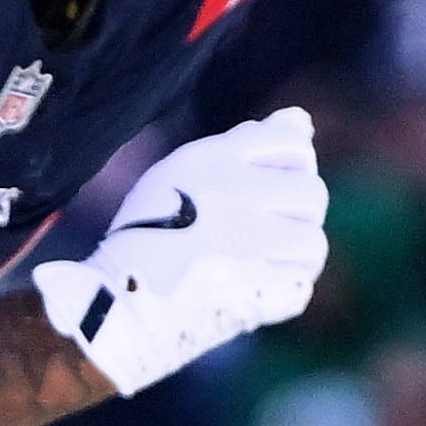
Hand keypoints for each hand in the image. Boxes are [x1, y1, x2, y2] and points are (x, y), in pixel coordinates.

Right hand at [32, 105, 329, 395]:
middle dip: (297, 213)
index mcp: (213, 160)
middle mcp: (235, 195)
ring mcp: (250, 247)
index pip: (296, 144)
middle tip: (260, 232)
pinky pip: (298, 286)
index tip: (265, 189)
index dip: (291, 166)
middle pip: (313, 193)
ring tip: (257, 263)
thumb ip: (247, 142)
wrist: (112, 304)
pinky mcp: (258, 294)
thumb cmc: (147, 233)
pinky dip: (280, 292)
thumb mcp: (185, 169)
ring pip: (313, 243)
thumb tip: (302, 121)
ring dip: (293, 255)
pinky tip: (250, 290)